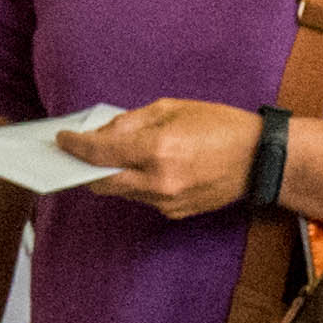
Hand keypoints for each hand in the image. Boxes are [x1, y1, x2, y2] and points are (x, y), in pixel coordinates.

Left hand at [58, 100, 265, 216]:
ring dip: (113, 174)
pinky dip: (136, 183)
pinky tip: (147, 167)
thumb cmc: (220, 126)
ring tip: (118, 155)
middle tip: (80, 153)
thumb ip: (131, 122)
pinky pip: (142, 199)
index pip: (99, 154)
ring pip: (122, 191)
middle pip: (101, 182)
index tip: (63, 140)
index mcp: (157, 150)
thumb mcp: (172, 108)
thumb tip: (102, 134)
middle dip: (86, 168)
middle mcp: (158, 182)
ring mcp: (167, 202)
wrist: (260, 159)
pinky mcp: (175, 213)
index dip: (75, 147)